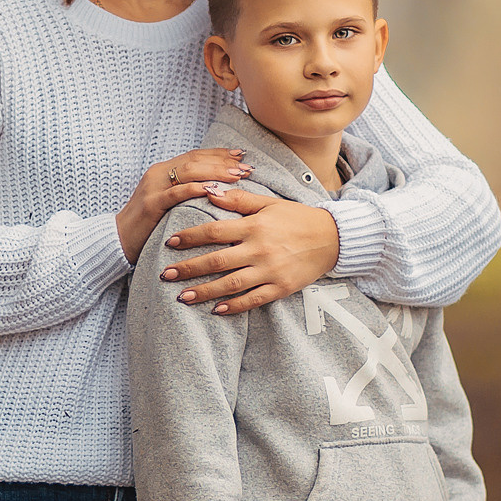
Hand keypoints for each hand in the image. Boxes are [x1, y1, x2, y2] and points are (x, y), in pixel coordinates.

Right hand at [116, 148, 250, 261]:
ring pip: (188, 171)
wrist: (118, 240)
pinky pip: (176, 193)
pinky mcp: (151, 203)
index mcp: (162, 171)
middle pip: (195, 159)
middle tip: (246, 166)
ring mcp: (153, 187)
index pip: (195, 156)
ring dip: (215, 172)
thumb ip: (185, 193)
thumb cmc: (148, 225)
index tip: (241, 155)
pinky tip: (214, 190)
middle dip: (222, 161)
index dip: (219, 154)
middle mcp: (157, 174)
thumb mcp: (167, 203)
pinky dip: (196, 189)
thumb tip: (216, 190)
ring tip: (237, 175)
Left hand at [161, 191, 340, 313]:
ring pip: (231, 284)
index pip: (215, 231)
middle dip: (189, 269)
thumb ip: (239, 199)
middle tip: (166, 274)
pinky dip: (234, 306)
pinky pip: (253, 300)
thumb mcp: (269, 203)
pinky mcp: (281, 288)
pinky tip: (216, 310)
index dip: (191, 237)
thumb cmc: (297, 218)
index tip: (171, 242)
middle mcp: (260, 250)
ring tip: (182, 297)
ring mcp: (271, 271)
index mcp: (255, 226)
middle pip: (217, 261)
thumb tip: (208, 190)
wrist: (334, 238)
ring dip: (204, 292)